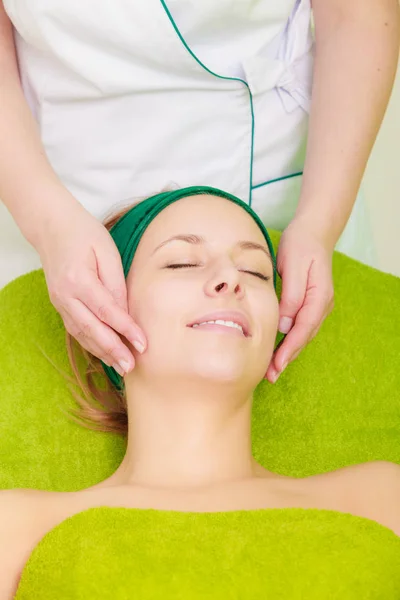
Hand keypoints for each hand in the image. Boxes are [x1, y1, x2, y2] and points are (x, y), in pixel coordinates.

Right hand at [36, 200, 146, 376]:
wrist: (52, 227)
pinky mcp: (60, 305)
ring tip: (122, 367)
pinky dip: (92, 344)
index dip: (126, 330)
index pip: (107, 311)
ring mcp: (59, 302)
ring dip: (103, 352)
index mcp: (78, 279)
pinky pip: (76, 329)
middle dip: (113, 350)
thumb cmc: (85, 234)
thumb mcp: (107, 253)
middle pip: (92, 329)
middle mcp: (65, 295)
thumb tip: (127, 313)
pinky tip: (105, 354)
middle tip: (131, 366)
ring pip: (82, 334)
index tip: (143, 344)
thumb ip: (116, 284)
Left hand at [265, 215, 334, 383]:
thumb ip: (290, 297)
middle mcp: (322, 305)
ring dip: (288, 352)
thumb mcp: (293, 268)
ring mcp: (318, 305)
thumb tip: (284, 325)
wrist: (313, 231)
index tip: (276, 366)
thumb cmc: (301, 246)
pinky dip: (289, 339)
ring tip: (271, 369)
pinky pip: (300, 326)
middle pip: (303, 337)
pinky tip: (278, 348)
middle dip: (287, 358)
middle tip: (269, 376)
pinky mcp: (310, 303)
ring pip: (302, 334)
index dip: (289, 350)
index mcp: (319, 297)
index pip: (303, 330)